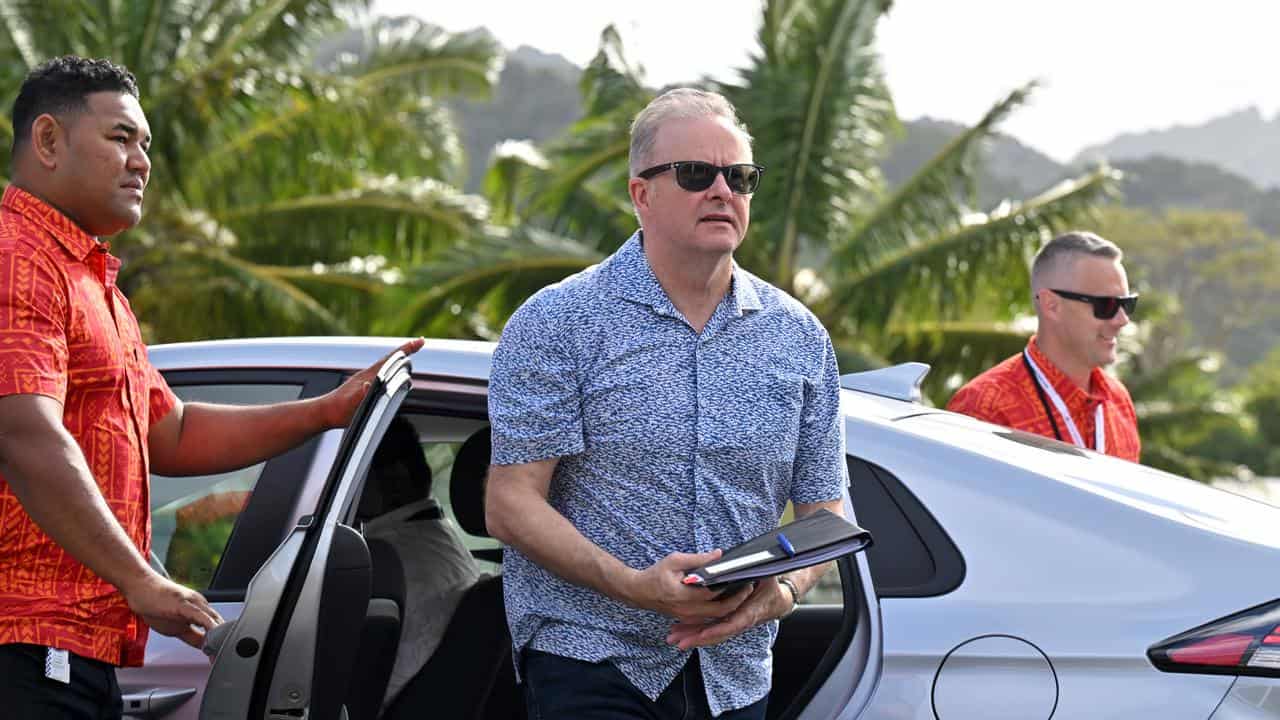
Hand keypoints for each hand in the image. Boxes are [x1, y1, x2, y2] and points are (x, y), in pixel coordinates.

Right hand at [124, 572, 223, 648]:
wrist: (139, 585)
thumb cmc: (155, 603)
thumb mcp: (175, 625)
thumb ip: (192, 635)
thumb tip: (204, 647)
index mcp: (201, 609)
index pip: (216, 627)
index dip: (220, 643)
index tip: (220, 656)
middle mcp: (200, 604)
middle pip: (218, 624)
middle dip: (222, 642)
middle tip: (223, 657)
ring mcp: (192, 602)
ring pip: (212, 620)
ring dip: (219, 636)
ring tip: (220, 651)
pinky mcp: (182, 603)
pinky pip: (199, 615)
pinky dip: (209, 625)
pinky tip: (214, 633)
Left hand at [319, 338, 423, 427]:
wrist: (322, 413)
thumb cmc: (336, 410)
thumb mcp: (350, 403)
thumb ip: (361, 394)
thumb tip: (369, 384)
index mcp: (369, 376)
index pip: (391, 359)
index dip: (406, 350)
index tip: (420, 342)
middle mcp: (369, 375)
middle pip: (391, 359)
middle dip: (406, 351)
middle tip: (420, 343)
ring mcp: (366, 380)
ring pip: (387, 366)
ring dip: (399, 359)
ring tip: (410, 354)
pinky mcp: (364, 387)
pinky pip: (383, 375)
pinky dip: (392, 370)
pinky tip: (393, 374)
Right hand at [624, 550, 752, 623]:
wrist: (638, 592)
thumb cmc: (655, 574)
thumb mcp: (674, 560)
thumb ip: (698, 559)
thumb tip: (718, 554)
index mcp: (685, 595)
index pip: (715, 594)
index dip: (733, 589)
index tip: (745, 578)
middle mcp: (688, 610)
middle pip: (721, 611)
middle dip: (738, 601)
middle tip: (749, 588)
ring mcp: (687, 617)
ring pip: (716, 617)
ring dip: (730, 607)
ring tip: (742, 592)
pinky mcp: (687, 618)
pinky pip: (708, 618)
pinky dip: (720, 611)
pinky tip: (728, 599)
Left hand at [665, 577, 792, 650]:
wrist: (779, 601)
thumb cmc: (771, 586)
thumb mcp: (766, 576)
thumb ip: (756, 572)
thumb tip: (744, 566)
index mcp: (749, 611)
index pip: (731, 625)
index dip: (716, 631)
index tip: (701, 635)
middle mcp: (739, 621)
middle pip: (717, 634)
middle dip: (697, 638)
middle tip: (678, 641)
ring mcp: (732, 623)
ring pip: (711, 633)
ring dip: (692, 636)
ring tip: (673, 638)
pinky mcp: (727, 622)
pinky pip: (710, 629)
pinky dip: (696, 631)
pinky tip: (681, 632)